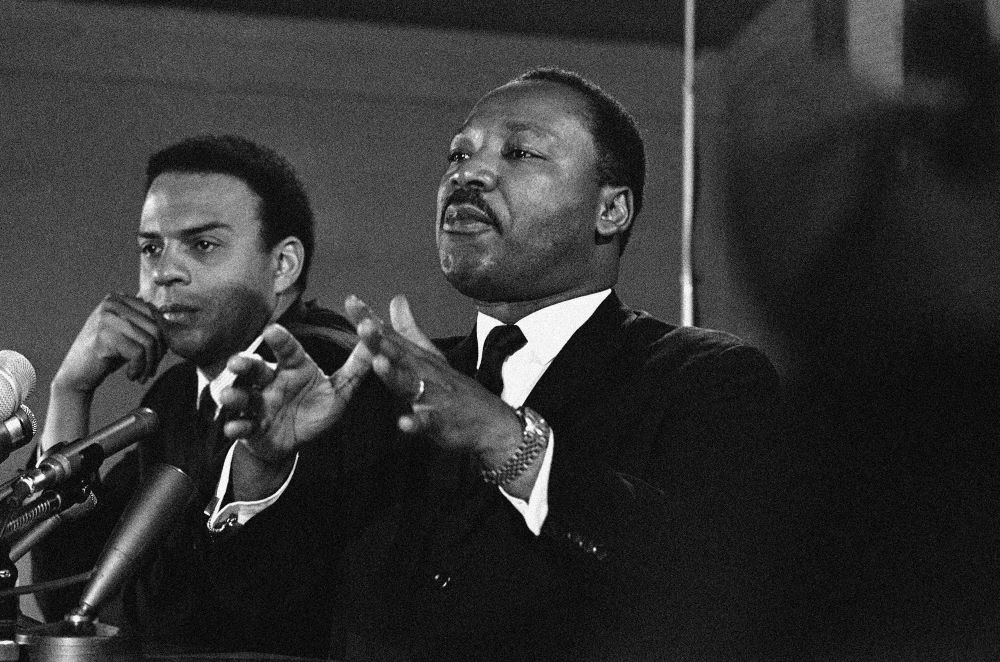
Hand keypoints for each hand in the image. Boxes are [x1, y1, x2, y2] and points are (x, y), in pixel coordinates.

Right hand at [54, 293, 165, 393]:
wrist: (76, 373)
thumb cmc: (107, 354)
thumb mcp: (127, 334)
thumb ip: (143, 321)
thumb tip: (168, 316)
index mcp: (116, 298)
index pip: (154, 314)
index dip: (162, 338)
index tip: (157, 357)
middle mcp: (110, 303)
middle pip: (155, 328)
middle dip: (158, 353)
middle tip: (151, 370)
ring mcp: (106, 318)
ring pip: (149, 341)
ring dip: (150, 364)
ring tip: (143, 375)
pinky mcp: (103, 336)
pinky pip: (138, 352)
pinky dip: (139, 368)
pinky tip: (131, 376)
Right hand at [219, 322, 371, 463]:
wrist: (295, 442)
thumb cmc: (315, 409)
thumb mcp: (340, 390)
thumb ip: (357, 367)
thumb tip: (376, 336)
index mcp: (293, 368)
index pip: (287, 350)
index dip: (280, 341)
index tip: (272, 331)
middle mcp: (271, 381)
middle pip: (255, 368)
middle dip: (244, 364)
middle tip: (238, 363)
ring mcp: (257, 403)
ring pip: (242, 395)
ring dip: (234, 395)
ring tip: (231, 396)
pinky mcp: (250, 427)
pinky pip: (241, 425)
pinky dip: (236, 427)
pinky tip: (234, 429)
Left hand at [344, 294, 522, 468]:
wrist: (492, 423)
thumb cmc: (456, 390)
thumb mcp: (431, 357)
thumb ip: (409, 331)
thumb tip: (396, 299)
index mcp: (418, 358)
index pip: (391, 335)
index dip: (370, 320)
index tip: (350, 301)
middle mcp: (425, 372)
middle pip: (399, 354)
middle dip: (380, 341)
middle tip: (363, 326)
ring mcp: (434, 397)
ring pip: (412, 384)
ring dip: (395, 374)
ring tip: (379, 364)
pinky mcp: (443, 422)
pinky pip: (429, 422)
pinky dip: (417, 423)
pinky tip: (404, 423)